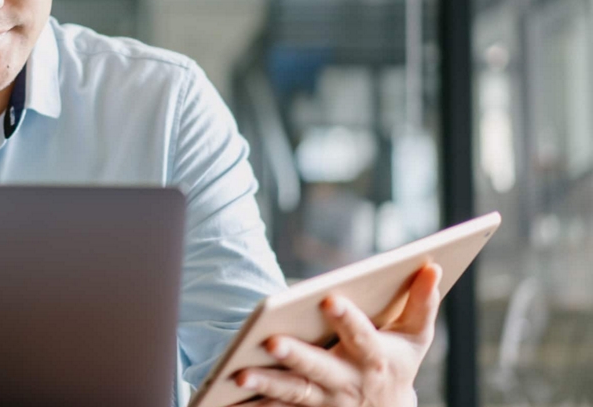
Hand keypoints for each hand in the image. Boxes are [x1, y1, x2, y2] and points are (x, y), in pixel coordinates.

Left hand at [231, 262, 442, 406]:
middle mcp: (348, 382)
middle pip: (320, 369)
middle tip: (271, 341)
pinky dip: (254, 406)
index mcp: (375, 358)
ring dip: (266, 385)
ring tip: (239, 374)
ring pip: (293, 393)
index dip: (348, 319)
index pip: (362, 336)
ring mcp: (325, 402)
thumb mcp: (415, 338)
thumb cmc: (397, 363)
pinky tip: (226, 397)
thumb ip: (422, 303)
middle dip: (297, 356)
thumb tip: (430, 265)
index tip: (329, 299)